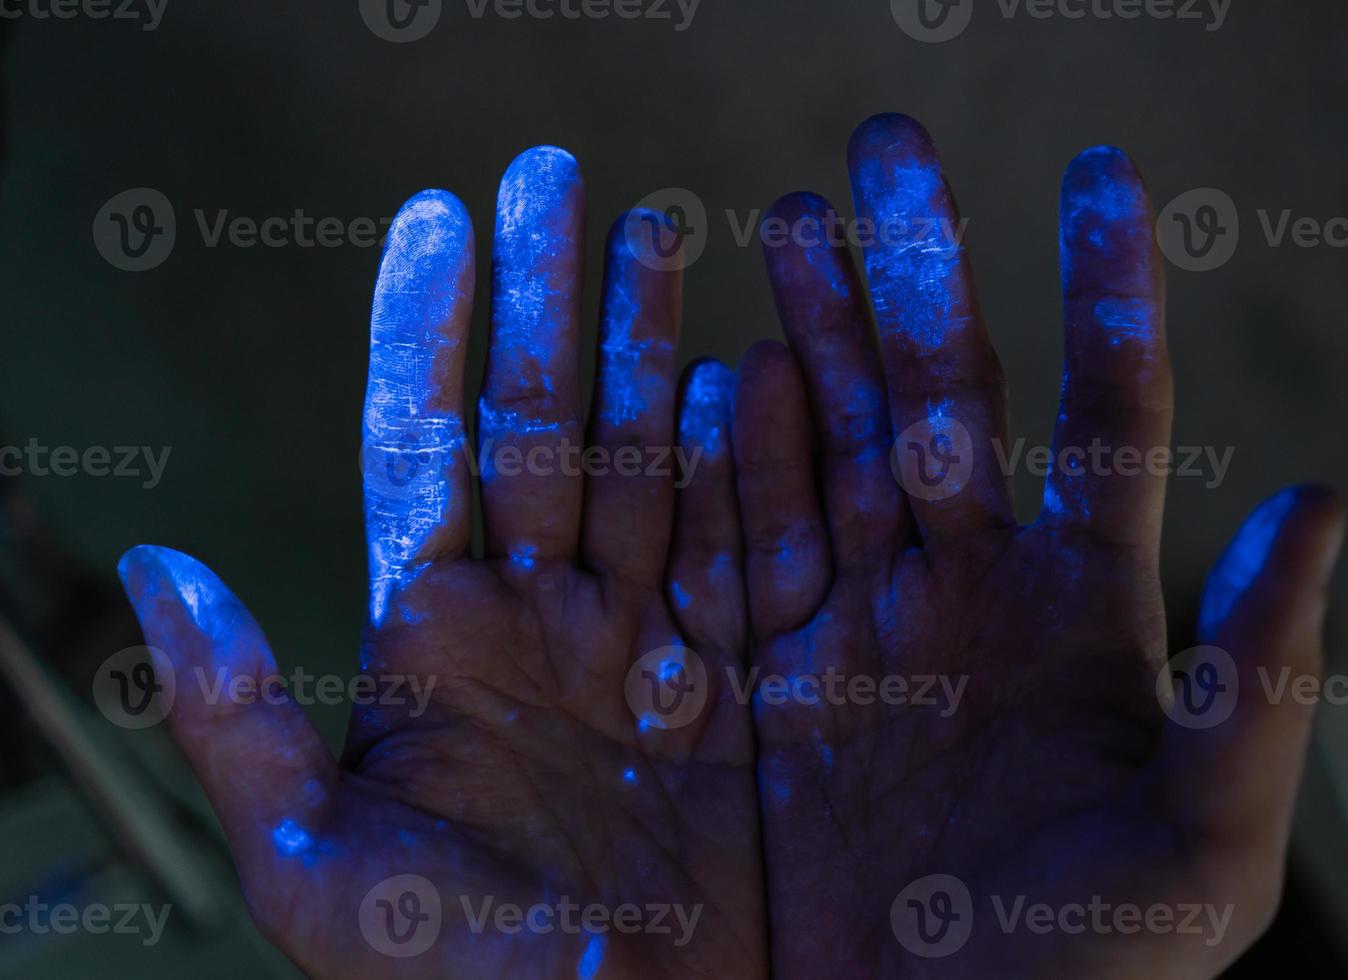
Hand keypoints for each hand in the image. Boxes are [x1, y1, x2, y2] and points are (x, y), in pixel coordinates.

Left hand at [118, 148, 763, 978]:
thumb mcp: (321, 876)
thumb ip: (246, 724)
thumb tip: (166, 568)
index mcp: (432, 645)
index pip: (419, 455)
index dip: (421, 334)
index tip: (436, 217)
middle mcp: (535, 619)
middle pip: (537, 425)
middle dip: (545, 300)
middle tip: (555, 173)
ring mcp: (639, 638)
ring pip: (640, 459)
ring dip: (646, 346)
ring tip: (658, 227)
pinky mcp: (732, 679)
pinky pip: (743, 546)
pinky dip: (750, 459)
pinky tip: (750, 366)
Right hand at [735, 114, 1345, 978]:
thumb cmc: (1085, 974)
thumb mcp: (1202, 850)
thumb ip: (1255, 685)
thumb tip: (1317, 505)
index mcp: (1082, 609)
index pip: (1103, 417)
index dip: (1105, 295)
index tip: (1103, 174)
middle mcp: (967, 589)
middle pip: (941, 398)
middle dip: (916, 272)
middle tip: (882, 155)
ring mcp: (858, 621)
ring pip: (834, 444)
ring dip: (813, 332)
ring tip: (785, 222)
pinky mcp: (765, 672)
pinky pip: (741, 545)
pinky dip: (727, 463)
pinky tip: (712, 373)